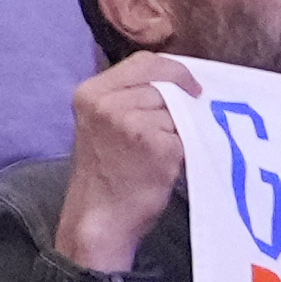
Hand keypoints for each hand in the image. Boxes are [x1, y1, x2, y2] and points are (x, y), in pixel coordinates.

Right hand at [53, 52, 199, 272]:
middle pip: (164, 82)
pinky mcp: (155, 144)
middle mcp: (107, 103)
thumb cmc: (106, 175)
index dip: (173, 70)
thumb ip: (128, 97)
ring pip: (179, 108)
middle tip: (188, 120)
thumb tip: (180, 81)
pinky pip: (187, 133)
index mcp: (90, 93)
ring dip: (182, 127)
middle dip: (181, 100)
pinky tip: (170, 164)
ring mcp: (130, 122)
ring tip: (166, 150)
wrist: (99, 220)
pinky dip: (187, 147)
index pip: (144, 61)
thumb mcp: (102, 124)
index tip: (190, 87)